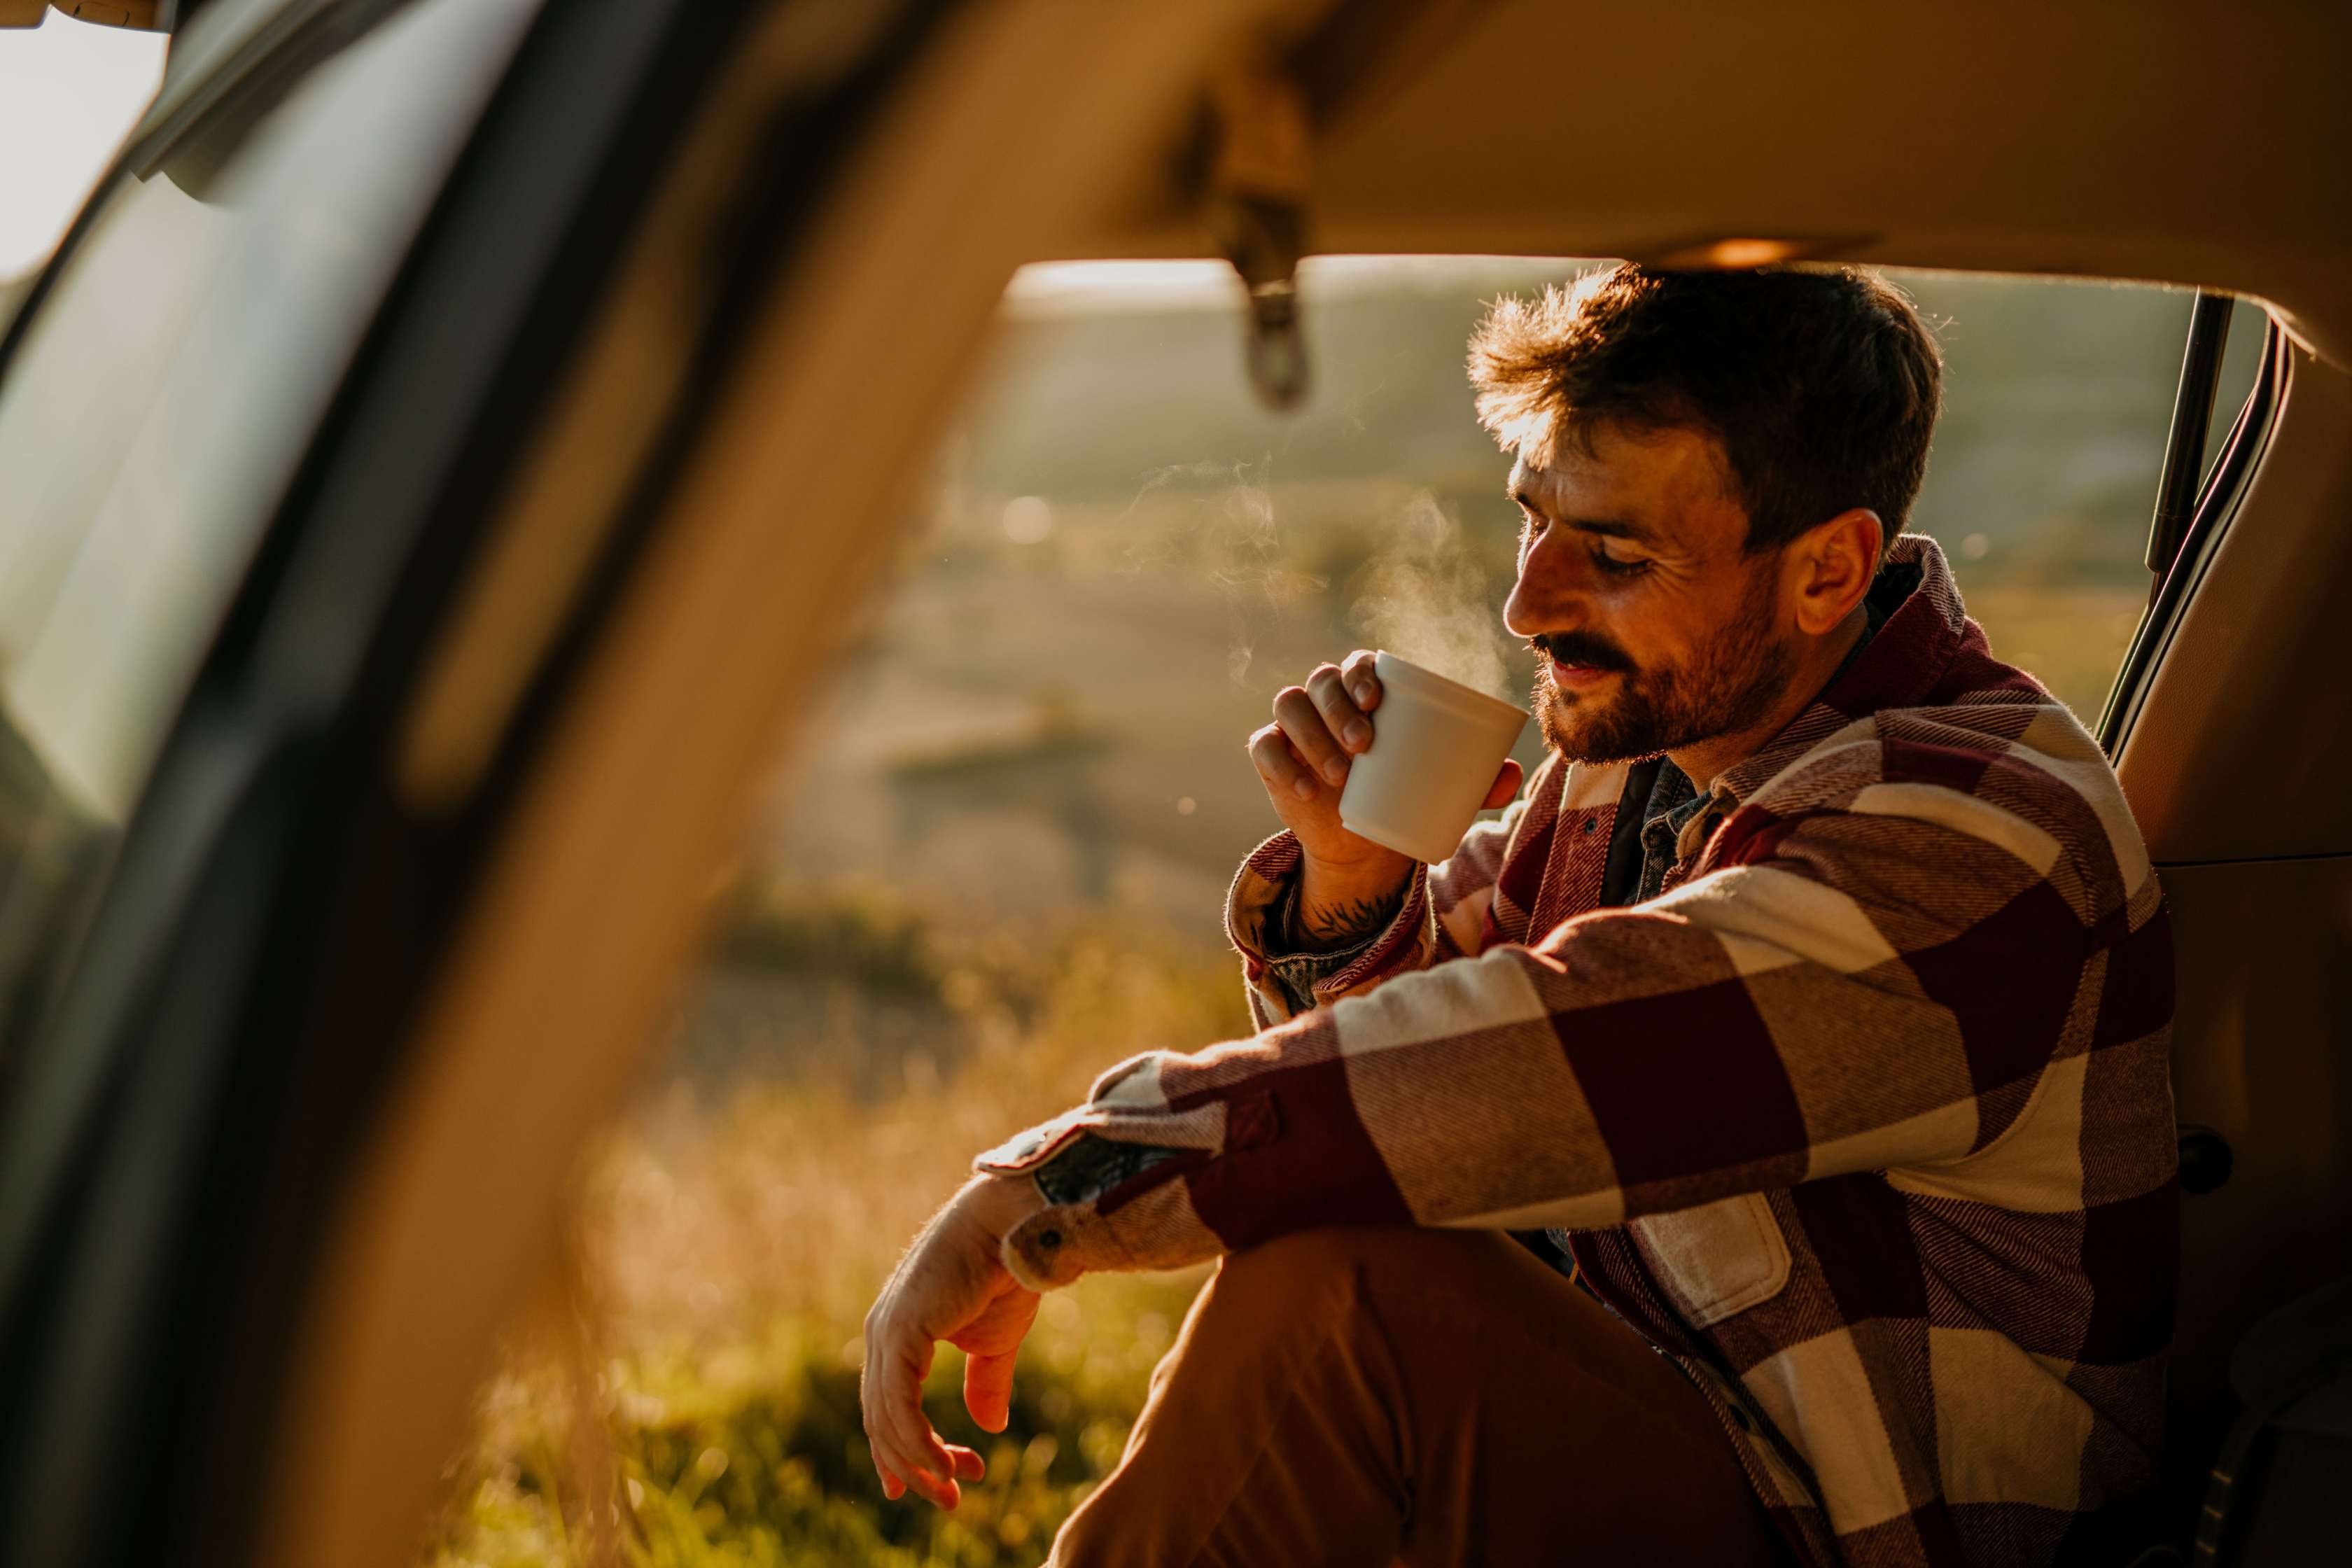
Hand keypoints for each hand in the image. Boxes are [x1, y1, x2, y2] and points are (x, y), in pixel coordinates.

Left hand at [861, 1176, 1045, 1508]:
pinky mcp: (899, 1334)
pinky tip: (945, 1466)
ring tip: (955, 1488)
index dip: (901, 1450)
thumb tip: (988, 1426)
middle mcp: (882, 1335)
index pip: (886, 1405)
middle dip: (914, 1465)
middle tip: (950, 1499)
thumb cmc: (1005, 1273)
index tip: (926, 1485)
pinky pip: (899, 1408)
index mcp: (898, 1334)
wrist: (1014, 1227)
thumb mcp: (995, 1342)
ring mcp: (886, 1334)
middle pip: (882, 1421)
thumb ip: (986, 1382)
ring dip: (921, 1463)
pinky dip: (919, 1445)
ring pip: (888, 1422)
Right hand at [1248, 651, 1522, 944]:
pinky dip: (1281, 763)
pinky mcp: (1272, 755)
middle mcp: (1326, 699)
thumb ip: (1480, 781)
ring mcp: (1295, 725)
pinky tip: (1302, 788)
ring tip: (1340, 774)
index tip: (1378, 700)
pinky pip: (1264, 746)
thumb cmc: (1405, 793)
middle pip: (1322, 681)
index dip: (1362, 673)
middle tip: (1364, 744)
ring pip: (1290, 706)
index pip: (1358, 664)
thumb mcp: (1443, 788)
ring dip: (1311, 735)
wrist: (1362, 840)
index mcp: (1366, 691)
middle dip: (1339, 706)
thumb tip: (1514, 775)